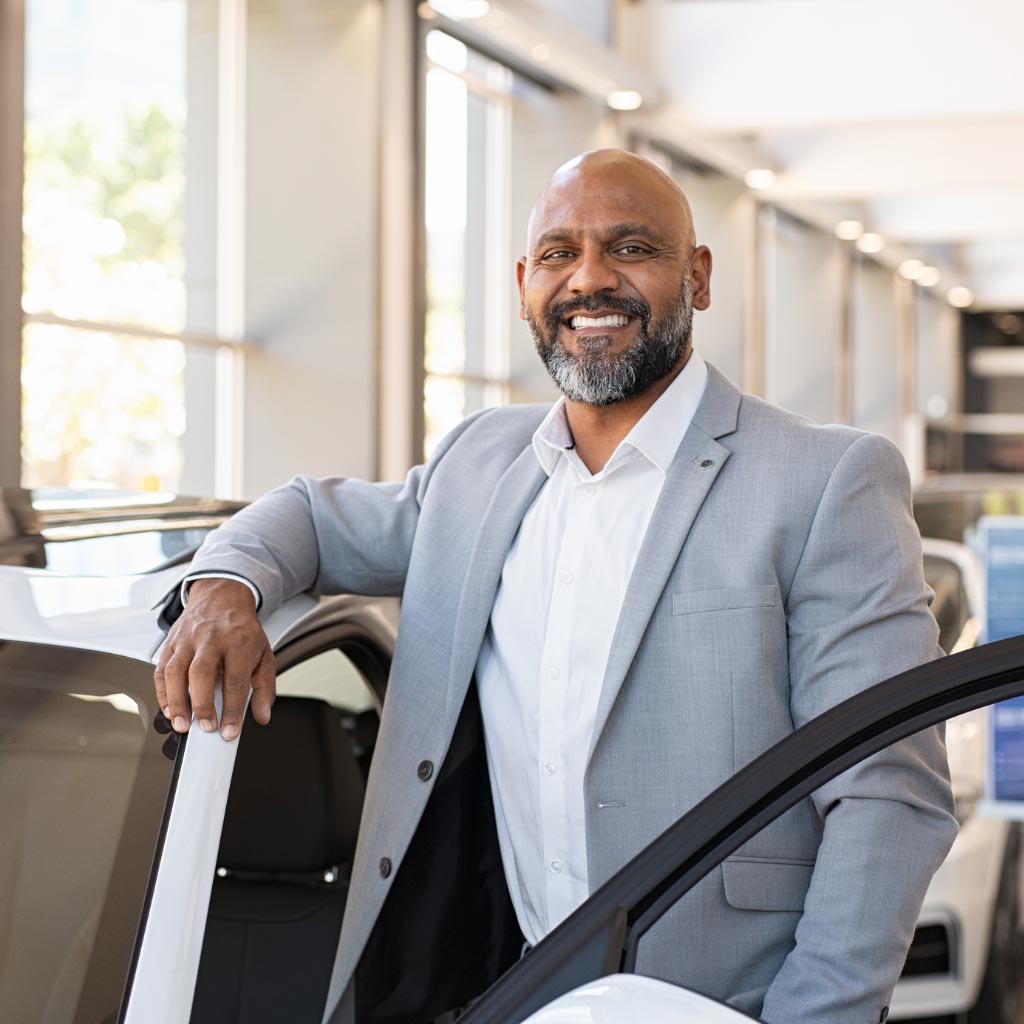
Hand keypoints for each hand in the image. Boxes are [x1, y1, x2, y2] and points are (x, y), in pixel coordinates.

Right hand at [153, 578, 275, 740]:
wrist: (222, 596)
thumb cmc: (242, 629)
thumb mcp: (264, 654)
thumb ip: (264, 687)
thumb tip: (262, 715)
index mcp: (239, 642)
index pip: (236, 680)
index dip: (233, 710)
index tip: (230, 732)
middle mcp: (211, 639)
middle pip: (201, 673)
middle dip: (202, 704)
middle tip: (205, 727)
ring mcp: (188, 640)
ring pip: (175, 671)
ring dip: (177, 701)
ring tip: (181, 724)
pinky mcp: (171, 643)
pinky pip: (160, 670)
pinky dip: (162, 693)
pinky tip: (169, 709)